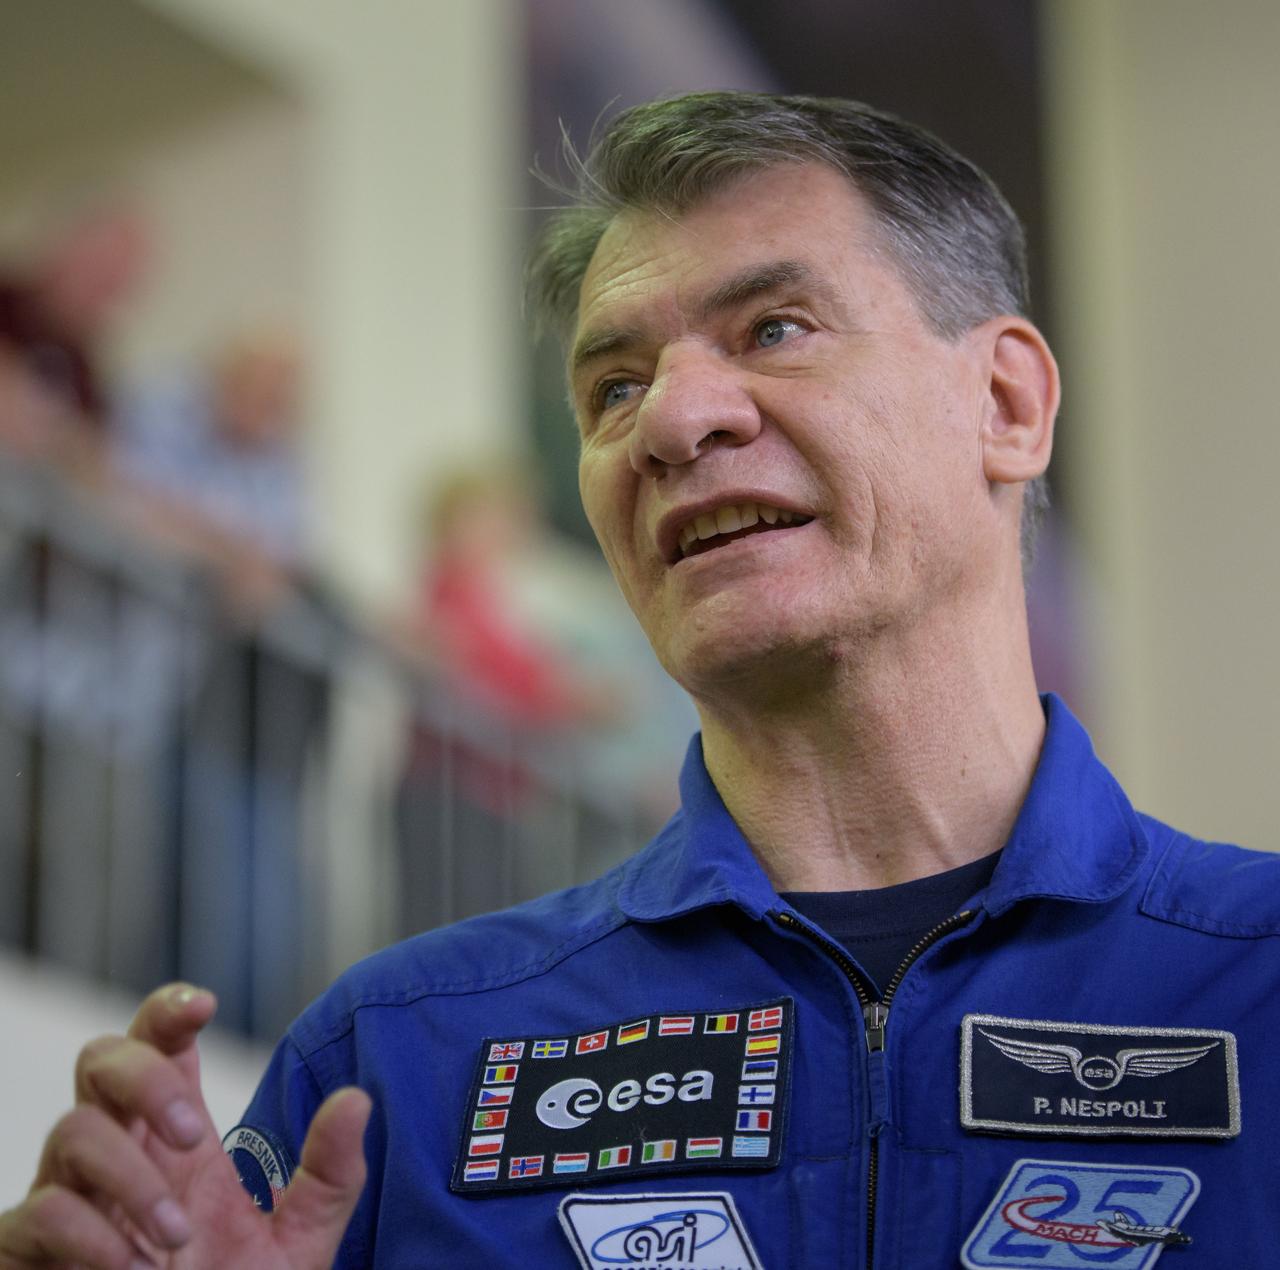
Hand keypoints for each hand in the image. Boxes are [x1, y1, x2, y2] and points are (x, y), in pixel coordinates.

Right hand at [0, 983, 370, 1268]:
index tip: (204, 1004)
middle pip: (101, 1059)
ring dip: (131, 1178)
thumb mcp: (298, 1244)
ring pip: (70, 1129)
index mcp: (178, 1137)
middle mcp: (119, 1151)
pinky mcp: (32, 1250)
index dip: (170, 1010)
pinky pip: (42, 1212)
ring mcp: (71, 1197)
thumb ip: (329, 1176)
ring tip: (176, 1238)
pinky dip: (92, 1237)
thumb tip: (358, 1099)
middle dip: (144, 1076)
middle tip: (193, 1133)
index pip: (162, 1045)